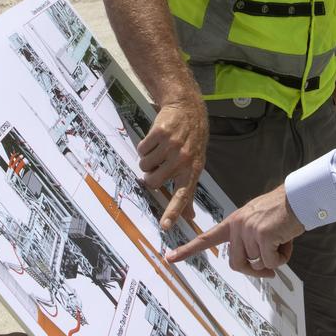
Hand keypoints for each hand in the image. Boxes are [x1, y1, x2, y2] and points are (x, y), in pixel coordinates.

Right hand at [139, 95, 208, 230]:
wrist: (187, 109)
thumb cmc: (192, 141)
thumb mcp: (195, 165)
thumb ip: (189, 192)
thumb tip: (190, 217)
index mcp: (192, 170)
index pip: (182, 196)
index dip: (173, 212)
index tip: (165, 226)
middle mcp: (183, 159)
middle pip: (153, 181)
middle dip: (150, 175)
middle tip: (159, 164)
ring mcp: (171, 145)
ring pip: (144, 165)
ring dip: (147, 159)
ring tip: (159, 149)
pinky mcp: (160, 133)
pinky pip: (141, 149)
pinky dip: (144, 146)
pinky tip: (156, 139)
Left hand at [166, 186, 304, 275]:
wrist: (298, 198)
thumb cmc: (282, 211)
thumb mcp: (258, 222)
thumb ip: (250, 240)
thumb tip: (259, 267)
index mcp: (233, 222)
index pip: (206, 238)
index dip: (187, 250)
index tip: (169, 258)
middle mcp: (237, 226)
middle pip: (237, 264)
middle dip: (255, 270)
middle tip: (270, 267)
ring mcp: (249, 231)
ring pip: (257, 264)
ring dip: (273, 258)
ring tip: (282, 239)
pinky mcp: (263, 236)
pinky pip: (272, 262)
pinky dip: (282, 257)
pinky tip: (286, 241)